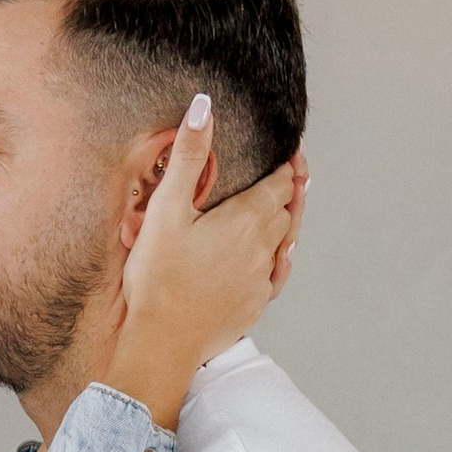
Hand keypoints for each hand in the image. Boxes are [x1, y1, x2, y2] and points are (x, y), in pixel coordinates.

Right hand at [102, 98, 301, 430]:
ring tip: (289, 205)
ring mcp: (261, 280)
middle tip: (291, 173)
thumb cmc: (159, 277)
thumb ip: (189, 157)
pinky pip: (277, 275)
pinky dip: (281, 258)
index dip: (288, 164)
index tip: (291, 152)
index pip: (280, 182)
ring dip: (287, 220)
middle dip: (289, 188)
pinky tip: (280, 256)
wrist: (162, 343)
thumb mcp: (167, 209)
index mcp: (247, 219)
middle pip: (287, 209)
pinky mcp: (253, 305)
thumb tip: (203, 107)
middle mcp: (263, 247)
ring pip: (286, 241)